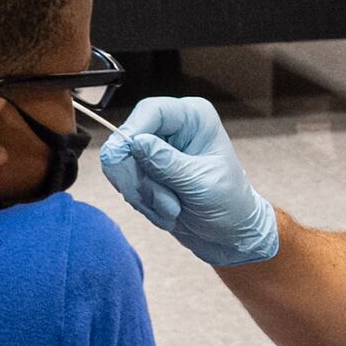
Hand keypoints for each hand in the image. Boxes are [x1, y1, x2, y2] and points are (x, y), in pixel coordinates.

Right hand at [98, 95, 281, 266]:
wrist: (229, 234)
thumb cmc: (229, 203)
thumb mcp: (201, 184)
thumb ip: (167, 163)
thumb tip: (135, 142)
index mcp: (194, 118)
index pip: (152, 111)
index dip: (132, 131)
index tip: (116, 156)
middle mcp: (172, 128)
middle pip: (129, 140)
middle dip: (142, 179)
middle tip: (168, 206)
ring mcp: (157, 150)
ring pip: (124, 165)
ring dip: (144, 196)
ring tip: (172, 212)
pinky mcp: (146, 170)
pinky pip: (125, 182)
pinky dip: (142, 203)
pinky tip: (165, 214)